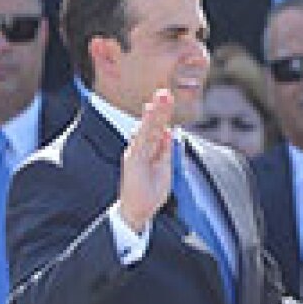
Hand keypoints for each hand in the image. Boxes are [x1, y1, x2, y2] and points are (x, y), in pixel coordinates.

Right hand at [119, 89, 175, 232]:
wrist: (138, 210)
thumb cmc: (150, 191)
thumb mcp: (165, 168)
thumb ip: (166, 151)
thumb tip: (170, 133)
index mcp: (149, 150)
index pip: (157, 129)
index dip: (162, 114)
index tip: (167, 99)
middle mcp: (141, 148)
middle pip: (152, 126)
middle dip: (159, 109)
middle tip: (164, 93)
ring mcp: (136, 153)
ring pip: (147, 130)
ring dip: (154, 115)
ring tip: (159, 99)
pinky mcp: (132, 160)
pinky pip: (141, 141)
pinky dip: (146, 129)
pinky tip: (149, 117)